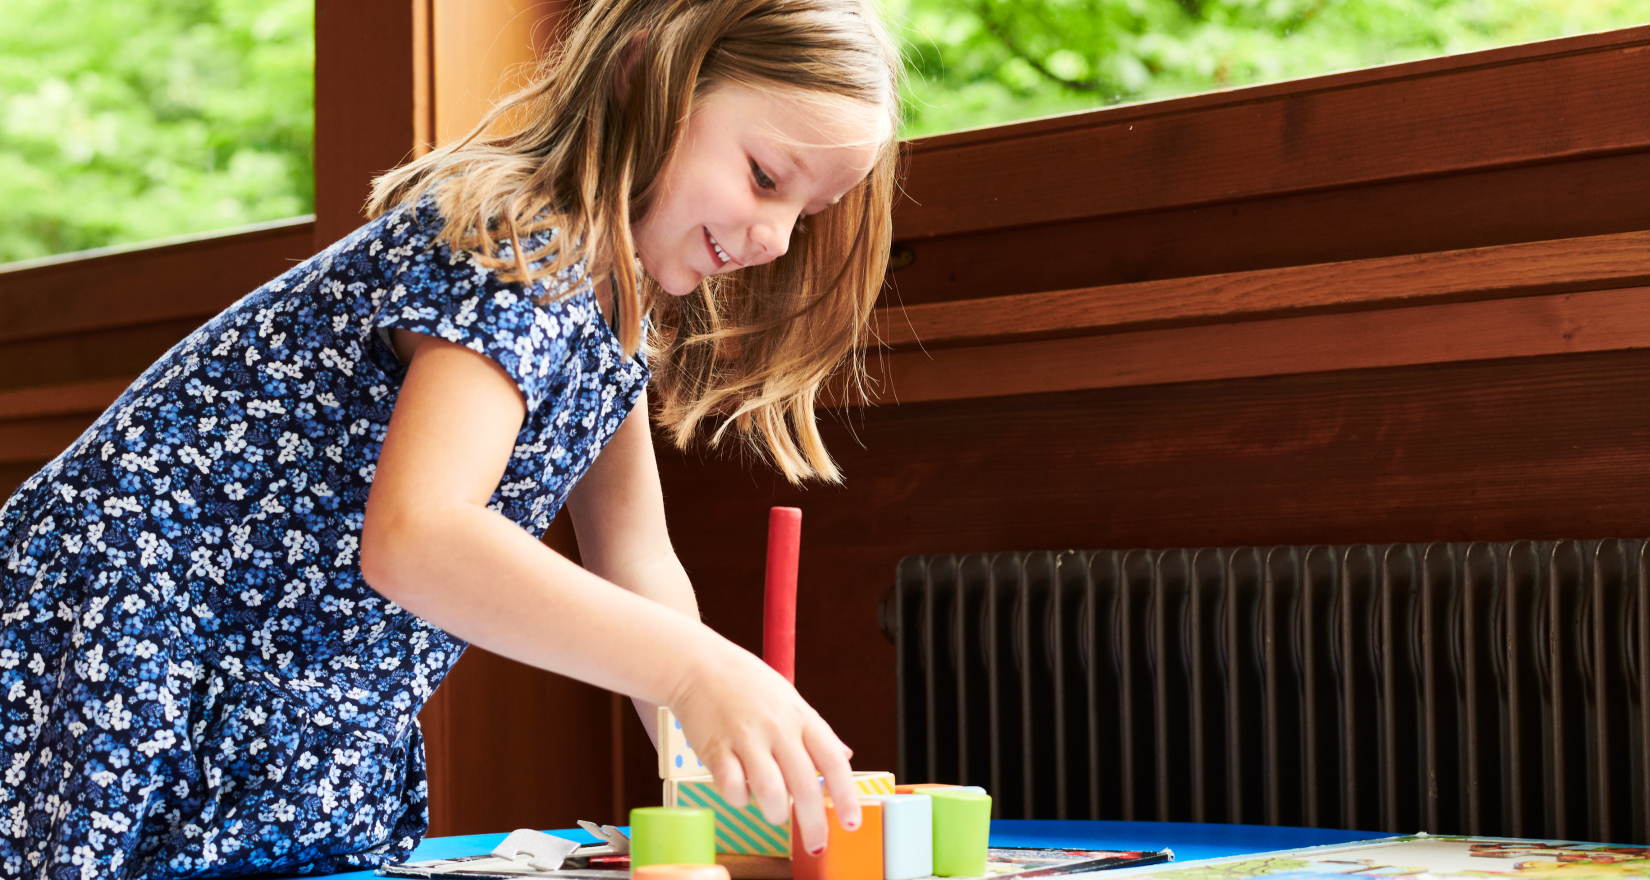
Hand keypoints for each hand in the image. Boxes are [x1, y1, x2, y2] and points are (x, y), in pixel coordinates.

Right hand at [666, 636, 858, 854]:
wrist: (698, 665)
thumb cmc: (746, 683)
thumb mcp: (791, 700)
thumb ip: (817, 732)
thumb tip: (845, 756)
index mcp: (801, 717)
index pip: (833, 761)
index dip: (846, 796)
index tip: (852, 822)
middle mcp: (778, 728)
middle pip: (804, 785)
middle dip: (813, 823)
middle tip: (816, 842)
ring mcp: (746, 738)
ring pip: (769, 792)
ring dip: (775, 813)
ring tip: (774, 814)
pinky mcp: (716, 749)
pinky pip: (732, 788)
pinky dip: (739, 800)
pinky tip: (740, 793)